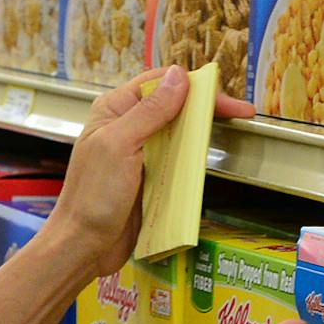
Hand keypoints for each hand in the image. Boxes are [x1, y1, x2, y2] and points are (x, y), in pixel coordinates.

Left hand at [44, 66, 257, 281]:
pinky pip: (177, 160)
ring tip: (233, 132)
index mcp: (114, 110)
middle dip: (206, 106)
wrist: (84, 245)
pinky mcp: (149, 177)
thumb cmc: (91, 197)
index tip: (223, 98)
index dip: (194, 86)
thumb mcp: (120, 146)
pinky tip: (211, 157)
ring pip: (178, 132)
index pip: (159, 83)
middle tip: (240, 115)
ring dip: (203, 130)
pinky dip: (195, 156)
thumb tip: (179, 78)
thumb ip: (149, 112)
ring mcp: (139, 153)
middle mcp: (127, 126)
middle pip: (173, 105)